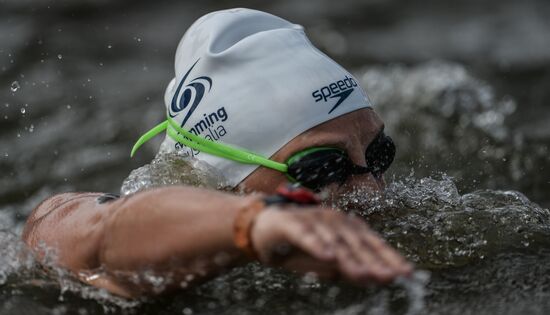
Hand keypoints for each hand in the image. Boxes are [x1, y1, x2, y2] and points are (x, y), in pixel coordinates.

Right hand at [251, 207, 412, 284]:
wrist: (263, 228)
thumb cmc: (299, 246)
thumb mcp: (325, 261)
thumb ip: (346, 268)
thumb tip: (373, 277)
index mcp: (346, 228)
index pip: (372, 243)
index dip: (389, 257)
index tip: (406, 273)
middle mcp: (333, 220)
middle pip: (357, 243)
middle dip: (375, 261)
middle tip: (389, 277)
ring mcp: (313, 220)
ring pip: (335, 241)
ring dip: (350, 257)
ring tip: (365, 273)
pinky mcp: (292, 224)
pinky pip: (306, 235)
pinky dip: (317, 244)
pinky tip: (328, 255)